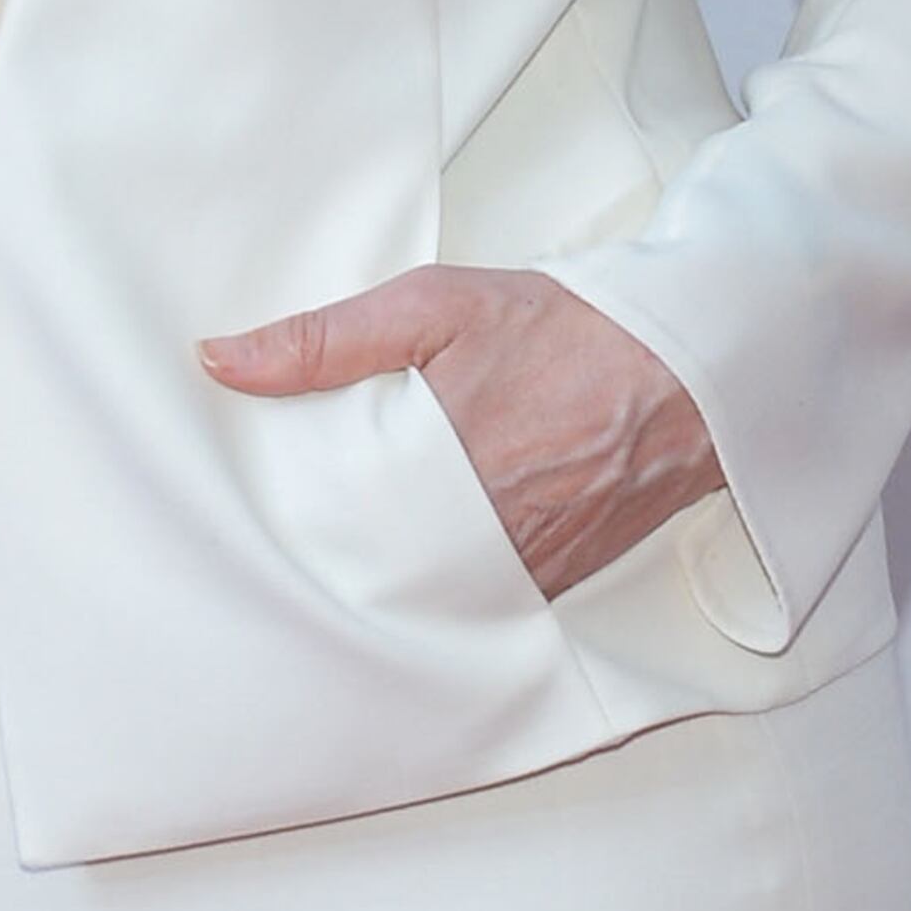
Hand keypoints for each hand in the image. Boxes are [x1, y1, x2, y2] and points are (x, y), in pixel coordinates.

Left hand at [199, 266, 725, 600]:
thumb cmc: (566, 330)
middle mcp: (480, 537)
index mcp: (436, 473)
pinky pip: (479, 603)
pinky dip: (444, 588)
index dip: (284, 527)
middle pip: (369, 574)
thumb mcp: (434, 307)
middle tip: (270, 551)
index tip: (243, 520)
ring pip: (422, 596)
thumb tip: (220, 360)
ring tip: (335, 561)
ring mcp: (522, 568)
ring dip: (381, 581)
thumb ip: (324, 339)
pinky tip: (413, 568)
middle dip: (326, 562)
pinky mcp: (555, 580)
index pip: (327, 528)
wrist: (690, 364)